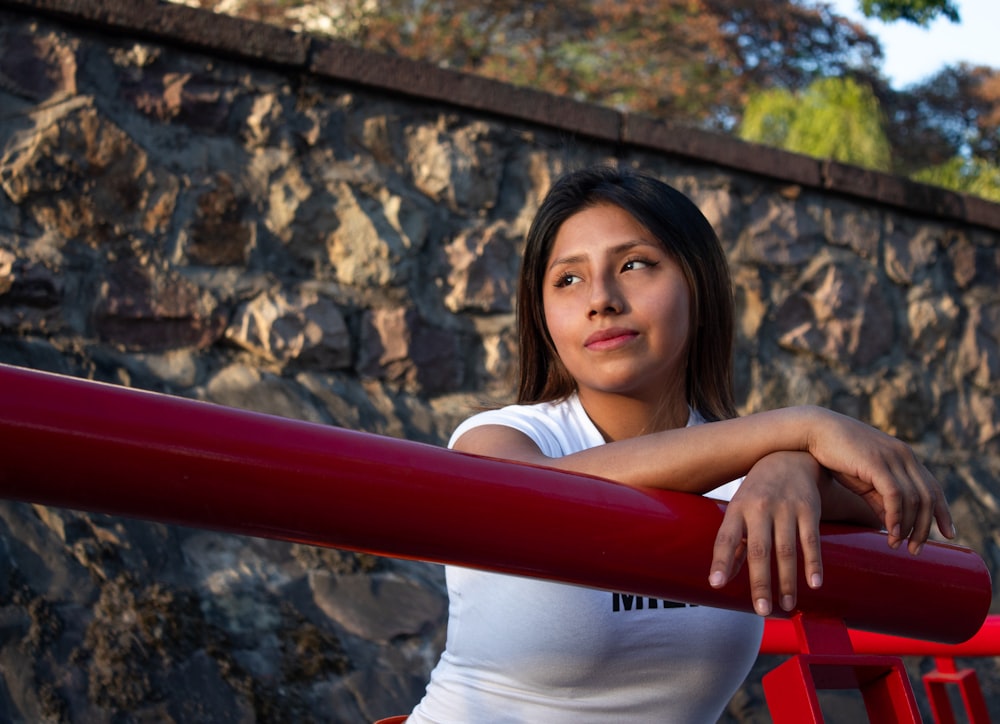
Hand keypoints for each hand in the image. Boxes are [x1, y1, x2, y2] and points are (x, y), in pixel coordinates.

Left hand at [708, 452, 824, 616]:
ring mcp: (785, 508)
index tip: (716, 584)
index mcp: (737, 509)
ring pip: (786, 550)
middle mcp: (759, 508)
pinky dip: (813, 563)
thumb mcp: (740, 510)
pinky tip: (814, 584)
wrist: (789, 457)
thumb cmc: (758, 491)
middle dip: (760, 582)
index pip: (726, 538)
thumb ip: (736, 543)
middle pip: (759, 550)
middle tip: (762, 611)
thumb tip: (724, 577)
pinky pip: (811, 540)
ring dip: (787, 581)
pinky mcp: (809, 509)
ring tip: (786, 606)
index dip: (721, 561)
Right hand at [800, 407, 954, 552]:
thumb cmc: (836, 454)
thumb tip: (892, 524)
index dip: (943, 512)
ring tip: (898, 545)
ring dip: (909, 527)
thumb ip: (879, 499)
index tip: (949, 534)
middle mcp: (904, 455)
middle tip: (915, 550)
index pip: (933, 487)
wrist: (814, 430)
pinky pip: (895, 495)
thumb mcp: (863, 479)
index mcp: (904, 456)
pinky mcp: (877, 463)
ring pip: (914, 499)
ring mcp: (892, 458)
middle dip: (925, 527)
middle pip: (928, 497)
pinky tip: (891, 532)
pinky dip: (896, 517)